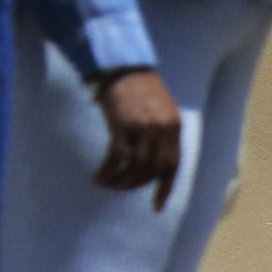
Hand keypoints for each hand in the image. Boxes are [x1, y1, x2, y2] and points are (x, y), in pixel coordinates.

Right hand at [94, 67, 183, 204]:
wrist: (120, 65)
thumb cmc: (139, 87)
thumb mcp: (160, 109)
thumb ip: (162, 133)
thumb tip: (155, 162)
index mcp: (174, 126)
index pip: (173, 166)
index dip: (164, 189)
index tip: (155, 207)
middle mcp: (161, 129)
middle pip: (153, 170)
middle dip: (137, 185)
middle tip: (122, 189)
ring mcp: (141, 127)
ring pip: (135, 167)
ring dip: (121, 181)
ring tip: (107, 184)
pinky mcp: (120, 124)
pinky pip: (115, 157)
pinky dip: (107, 171)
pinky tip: (98, 176)